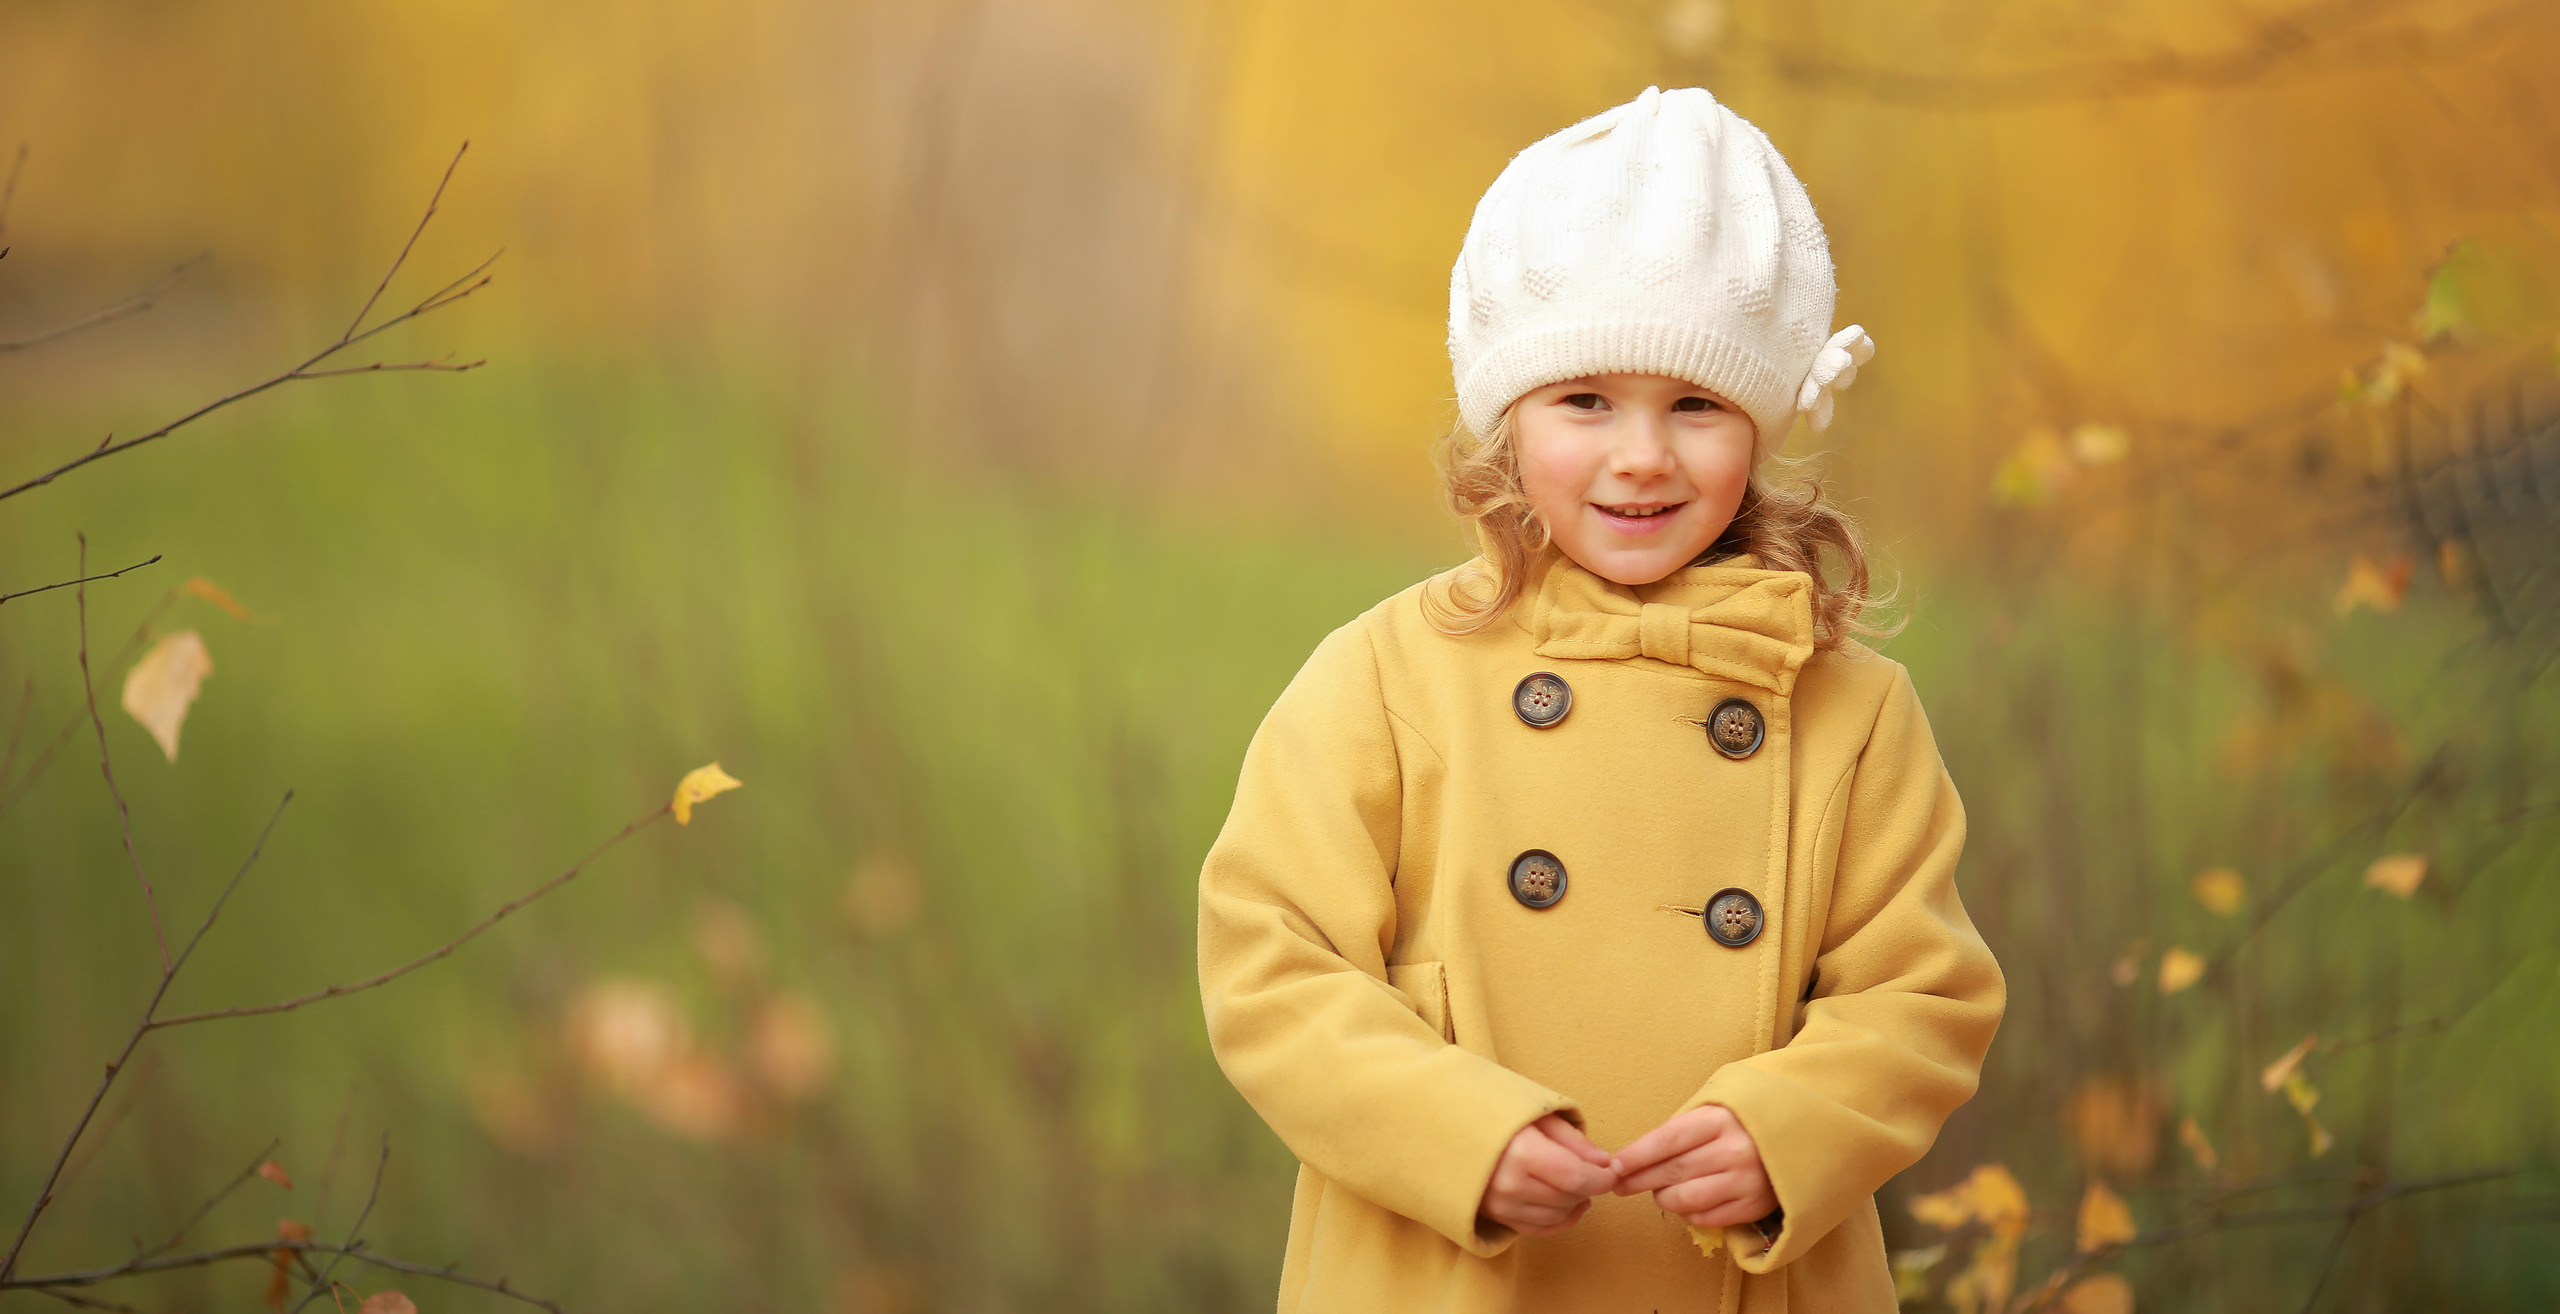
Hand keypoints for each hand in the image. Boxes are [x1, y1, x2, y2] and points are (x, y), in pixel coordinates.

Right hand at [1478, 1113, 1618, 1236]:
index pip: (1577, 1177)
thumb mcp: (1537, 1115)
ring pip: (1557, 1215)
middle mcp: (1510, 1185)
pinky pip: (1539, 1229)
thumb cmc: (1494, 1114)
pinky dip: (1561, 1220)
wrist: (1445, 1129)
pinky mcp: (1496, 1216)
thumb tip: (1604, 1162)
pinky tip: (1572, 1205)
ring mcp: (1501, 1205)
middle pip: (1568, 1198)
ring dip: (1576, 1202)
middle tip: (1596, 1171)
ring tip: (1578, 1182)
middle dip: (1590, 1187)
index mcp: (1521, 1153)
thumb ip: (1573, 1140)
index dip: (1602, 1178)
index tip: (1612, 1171)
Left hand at [1608, 1104, 1776, 1228]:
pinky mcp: (1754, 1206)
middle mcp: (1733, 1150)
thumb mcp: (1713, 1112)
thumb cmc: (1742, 1124)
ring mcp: (1745, 1181)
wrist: (1799, 1138)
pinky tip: (1687, 1202)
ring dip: (1663, 1198)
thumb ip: (1680, 1130)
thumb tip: (1631, 1158)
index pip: (1667, 1141)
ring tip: (1660, 1191)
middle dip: (1638, 1180)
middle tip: (1620, 1185)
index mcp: (1719, 1120)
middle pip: (1672, 1171)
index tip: (1614, 1166)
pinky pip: (1705, 1217)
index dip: (1636, 1156)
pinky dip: (1687, 1213)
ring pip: (1685, 1199)